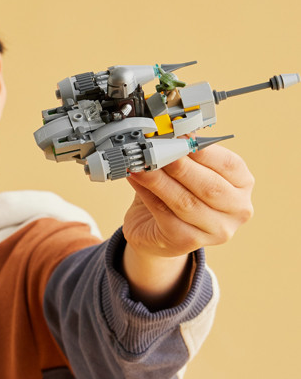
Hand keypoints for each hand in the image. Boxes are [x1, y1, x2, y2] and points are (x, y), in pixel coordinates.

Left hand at [123, 144, 254, 258]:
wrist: (155, 231)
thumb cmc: (174, 195)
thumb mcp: (183, 171)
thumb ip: (181, 155)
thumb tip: (163, 137)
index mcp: (241, 185)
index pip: (229, 165)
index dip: (204, 150)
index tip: (180, 136)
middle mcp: (236, 210)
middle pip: (209, 186)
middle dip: (181, 166)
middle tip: (158, 150)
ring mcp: (215, 230)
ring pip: (186, 202)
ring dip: (159, 180)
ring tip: (141, 164)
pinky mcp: (188, 242)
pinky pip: (166, 215)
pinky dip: (148, 194)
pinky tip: (136, 179)